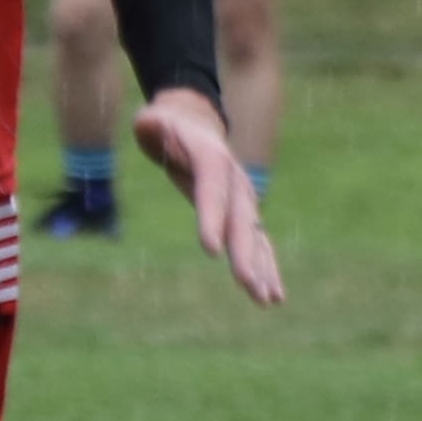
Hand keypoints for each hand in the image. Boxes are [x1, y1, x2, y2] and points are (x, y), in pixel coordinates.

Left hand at [132, 87, 283, 306]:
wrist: (196, 122)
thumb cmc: (168, 126)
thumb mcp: (154, 120)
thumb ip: (153, 125)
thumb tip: (150, 126)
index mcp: (212, 160)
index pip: (212, 191)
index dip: (212, 219)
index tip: (211, 250)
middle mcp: (236, 181)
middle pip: (241, 221)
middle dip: (245, 255)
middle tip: (247, 285)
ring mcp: (244, 198)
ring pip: (255, 236)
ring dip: (263, 269)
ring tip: (268, 300)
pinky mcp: (243, 213)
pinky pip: (256, 243)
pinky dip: (265, 268)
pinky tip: (271, 296)